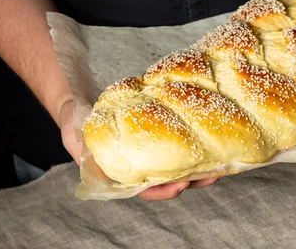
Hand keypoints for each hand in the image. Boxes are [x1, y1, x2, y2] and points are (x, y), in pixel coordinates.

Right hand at [58, 98, 219, 200]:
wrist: (78, 106)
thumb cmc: (75, 127)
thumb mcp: (75, 139)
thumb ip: (87, 151)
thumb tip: (96, 160)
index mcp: (121, 175)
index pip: (145, 190)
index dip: (163, 190)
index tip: (179, 184)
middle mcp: (139, 166)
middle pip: (170, 180)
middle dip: (193, 179)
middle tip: (212, 175)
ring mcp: (151, 151)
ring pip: (179, 163)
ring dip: (200, 164)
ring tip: (220, 161)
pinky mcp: (158, 133)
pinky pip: (177, 141)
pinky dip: (193, 141)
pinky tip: (209, 138)